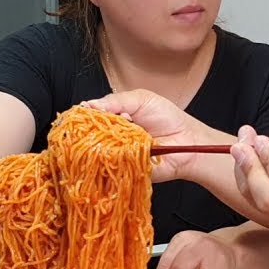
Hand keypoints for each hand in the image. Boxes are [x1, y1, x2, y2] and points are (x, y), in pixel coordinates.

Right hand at [83, 89, 215, 181]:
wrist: (187, 141)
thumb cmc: (168, 118)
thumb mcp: (141, 99)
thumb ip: (116, 100)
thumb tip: (88, 105)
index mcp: (115, 118)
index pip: (90, 117)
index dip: (84, 116)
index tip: (81, 113)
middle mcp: (112, 136)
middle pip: (90, 134)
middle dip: (95, 127)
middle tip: (107, 122)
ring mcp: (116, 153)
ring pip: (97, 150)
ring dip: (105, 141)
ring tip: (122, 132)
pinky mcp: (123, 168)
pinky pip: (110, 165)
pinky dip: (113, 156)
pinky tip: (121, 148)